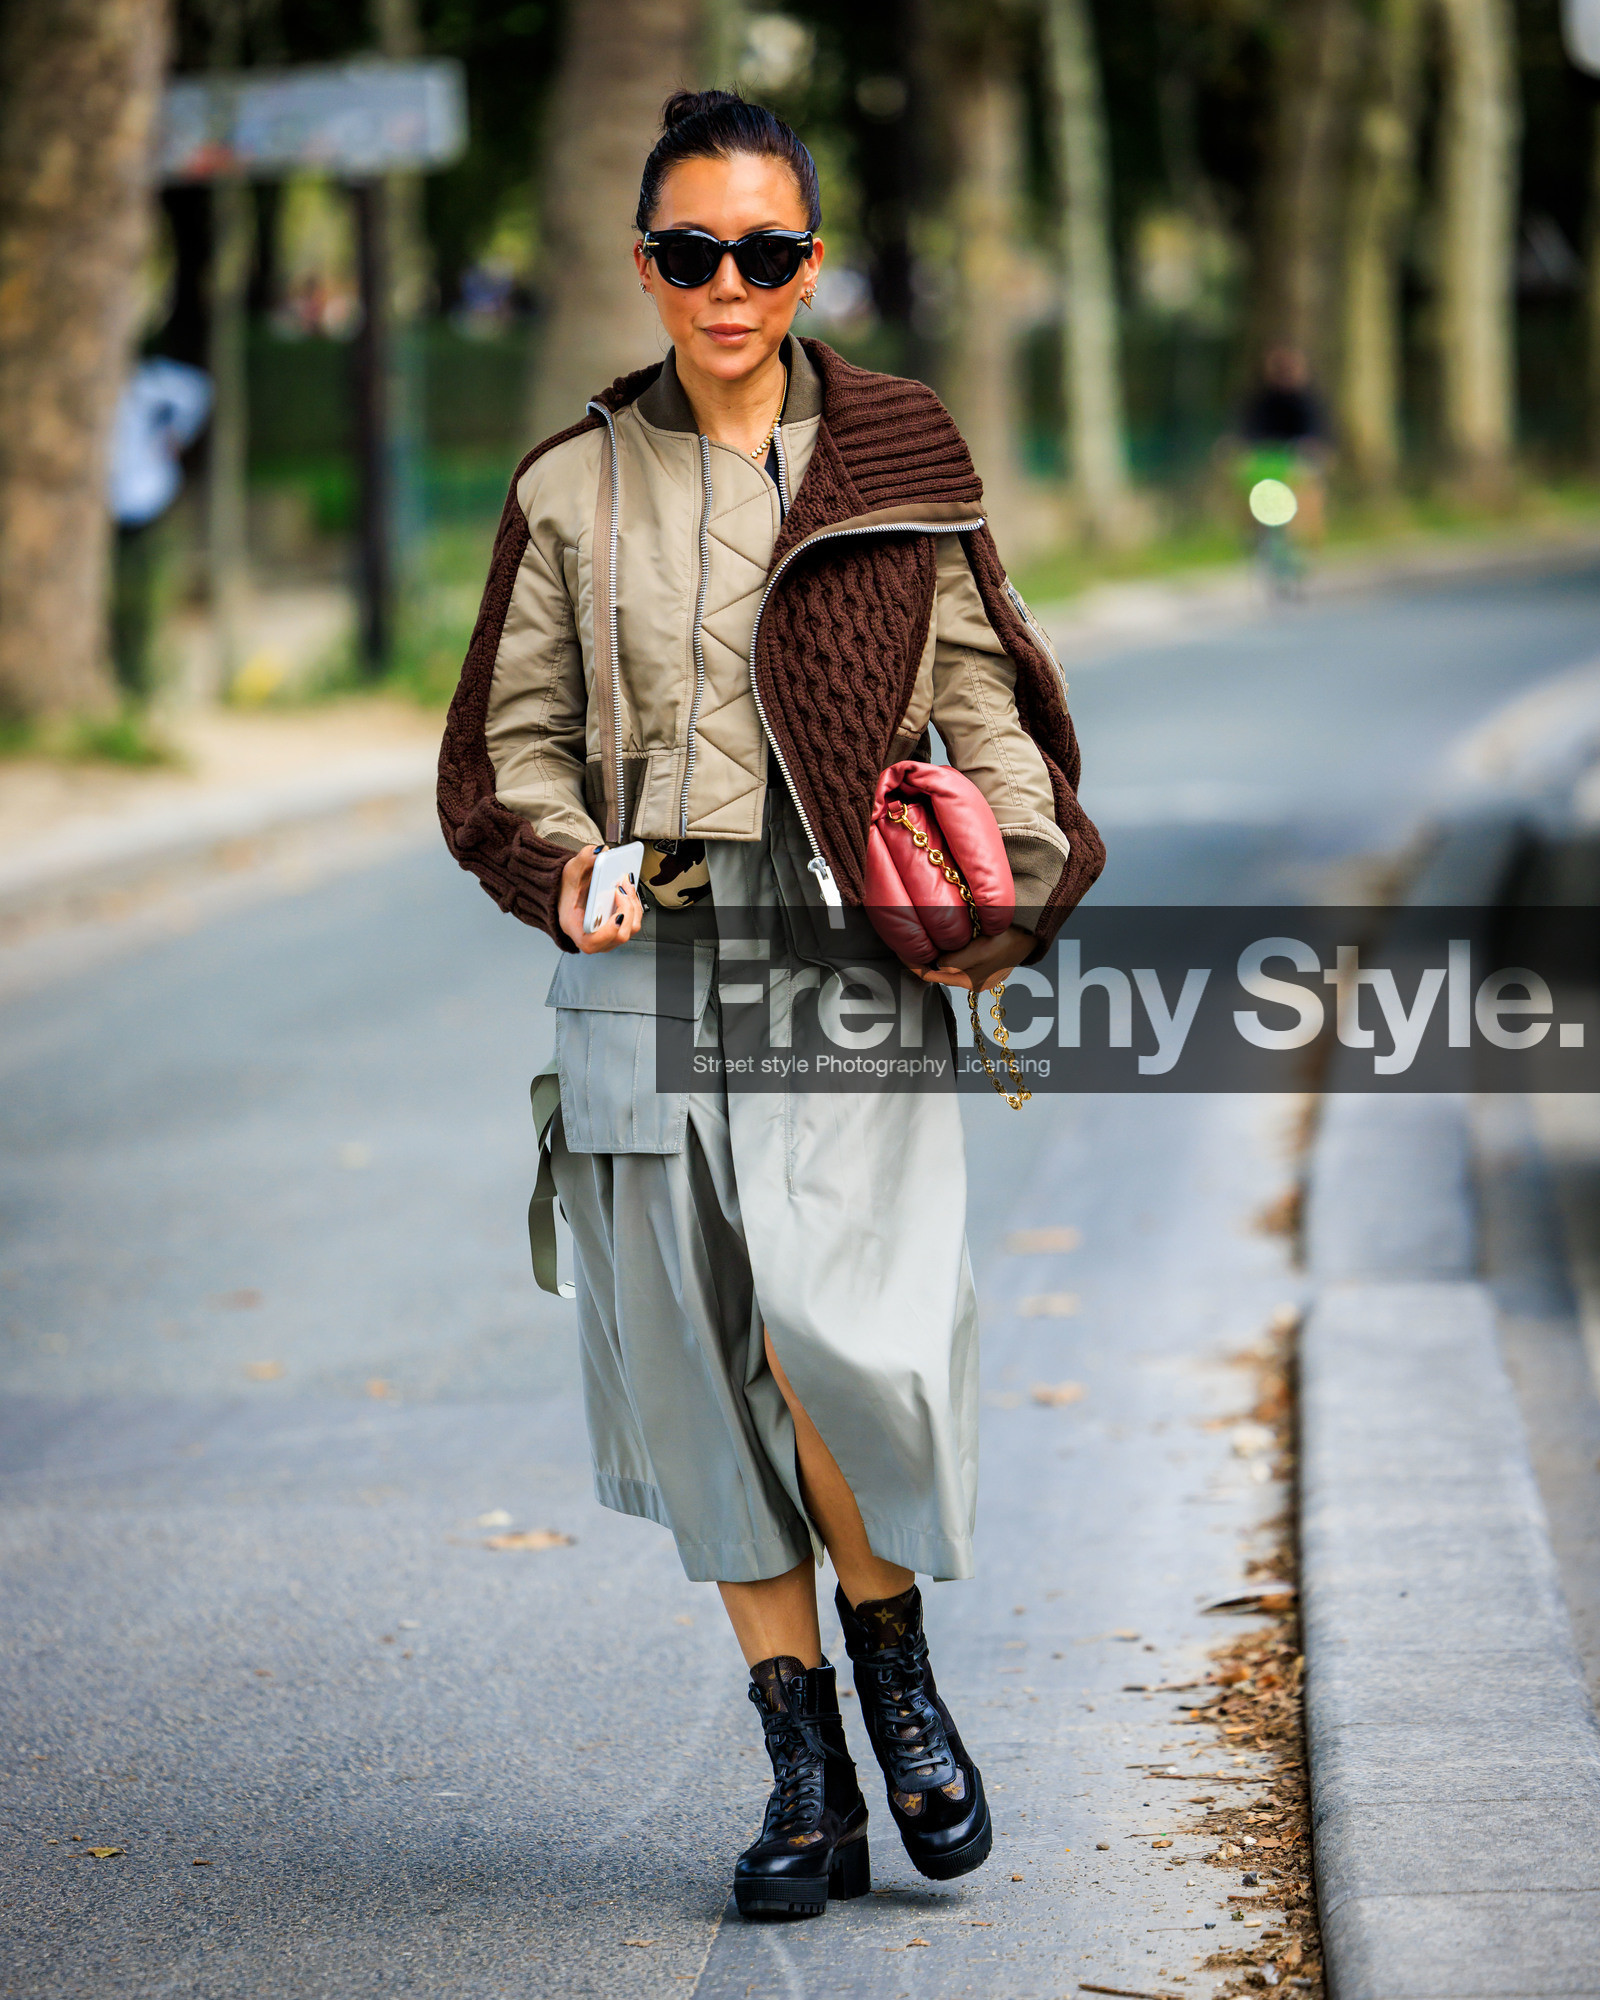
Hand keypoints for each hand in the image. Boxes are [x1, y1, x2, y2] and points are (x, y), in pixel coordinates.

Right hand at [558, 845, 644, 952]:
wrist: (570, 891)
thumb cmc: (567, 888)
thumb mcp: (570, 871)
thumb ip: (583, 859)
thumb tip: (599, 850)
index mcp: (576, 929)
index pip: (593, 943)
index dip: (609, 932)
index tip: (617, 914)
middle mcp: (593, 937)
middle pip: (619, 936)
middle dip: (626, 909)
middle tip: (622, 887)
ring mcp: (607, 936)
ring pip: (630, 928)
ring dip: (633, 905)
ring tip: (626, 883)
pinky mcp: (618, 928)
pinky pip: (634, 921)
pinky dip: (634, 904)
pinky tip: (628, 888)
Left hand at [911, 923, 1034, 995]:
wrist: (1032, 928)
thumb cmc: (1010, 939)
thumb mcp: (980, 951)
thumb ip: (956, 963)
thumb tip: (937, 965)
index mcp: (970, 982)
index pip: (932, 976)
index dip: (914, 964)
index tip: (901, 950)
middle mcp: (973, 979)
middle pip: (939, 969)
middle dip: (925, 955)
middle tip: (910, 937)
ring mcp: (979, 968)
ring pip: (948, 959)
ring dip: (938, 948)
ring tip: (928, 932)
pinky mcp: (984, 956)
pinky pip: (960, 952)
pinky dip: (952, 943)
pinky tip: (951, 931)